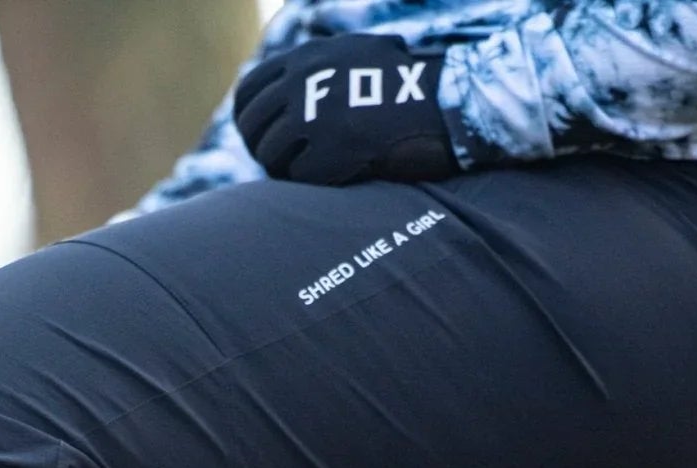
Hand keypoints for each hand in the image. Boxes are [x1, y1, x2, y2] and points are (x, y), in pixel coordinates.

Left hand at [233, 32, 456, 185]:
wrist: (449, 102)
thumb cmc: (406, 85)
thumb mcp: (356, 54)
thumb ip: (317, 66)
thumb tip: (282, 82)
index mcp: (305, 57)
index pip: (248, 94)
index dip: (248, 123)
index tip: (260, 140)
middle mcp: (304, 81)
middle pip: (254, 130)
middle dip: (265, 152)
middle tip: (284, 167)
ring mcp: (317, 114)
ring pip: (271, 156)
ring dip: (288, 171)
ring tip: (315, 173)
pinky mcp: (334, 148)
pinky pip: (300, 178)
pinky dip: (315, 183)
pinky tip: (338, 177)